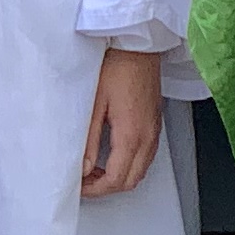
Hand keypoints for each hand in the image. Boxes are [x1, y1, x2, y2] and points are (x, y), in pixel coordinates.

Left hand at [84, 46, 166, 198]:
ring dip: (119, 177)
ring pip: (140, 171)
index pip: (116, 179)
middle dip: (107, 188)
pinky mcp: (155, 124)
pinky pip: (146, 157)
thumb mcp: (94, 105)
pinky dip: (129, 165)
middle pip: (131, 181)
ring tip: (95, 169)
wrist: (138, 45)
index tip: (79, 185)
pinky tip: (112, 156)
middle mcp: (147, 137)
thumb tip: (84, 167)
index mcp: (131, 134)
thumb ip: (89, 141)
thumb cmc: (117, 66)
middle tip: (85, 180)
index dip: (95, 189)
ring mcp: (154, 131)